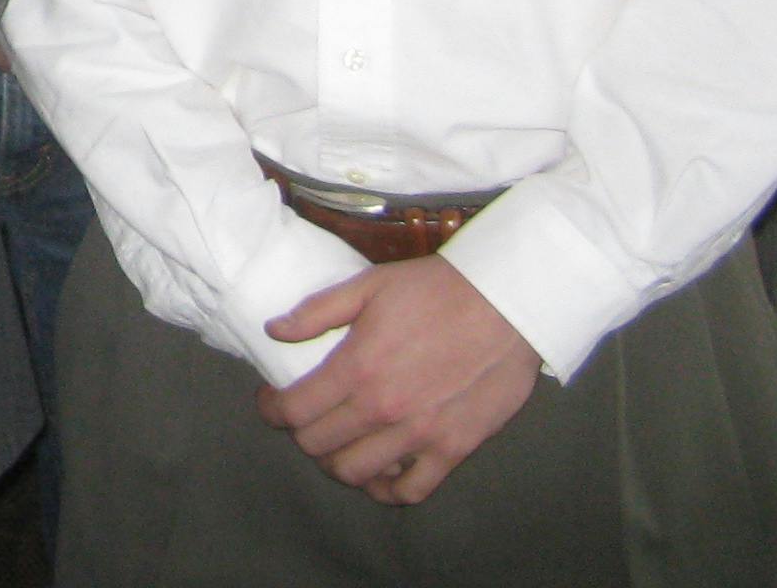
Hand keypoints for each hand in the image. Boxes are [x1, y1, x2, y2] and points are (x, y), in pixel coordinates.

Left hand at [258, 257, 541, 502]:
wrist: (505, 305)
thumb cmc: (435, 290)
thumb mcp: (368, 285)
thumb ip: (316, 311)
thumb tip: (274, 330)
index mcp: (357, 367)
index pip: (294, 410)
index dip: (272, 410)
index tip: (271, 403)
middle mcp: (383, 408)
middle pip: (318, 445)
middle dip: (301, 434)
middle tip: (306, 420)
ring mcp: (419, 435)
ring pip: (356, 473)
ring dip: (337, 463)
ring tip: (338, 445)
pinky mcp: (453, 450)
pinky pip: (411, 491)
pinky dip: (387, 489)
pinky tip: (379, 473)